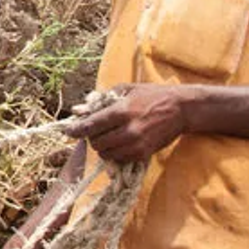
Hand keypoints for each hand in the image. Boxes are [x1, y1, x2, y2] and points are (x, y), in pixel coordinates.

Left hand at [65, 84, 188, 164]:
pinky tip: (121, 142)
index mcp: (122, 111)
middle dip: (92, 137)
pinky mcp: (143, 154)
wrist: (181, 109)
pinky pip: (119, 159)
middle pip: (96, 142)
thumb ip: (102, 99)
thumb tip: (79, 109)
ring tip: (110, 136)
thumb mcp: (127, 89)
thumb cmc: (152, 95)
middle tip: (96, 130)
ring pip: (106, 153)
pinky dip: (115, 153)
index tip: (67, 131)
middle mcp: (128, 130)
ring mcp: (136, 144)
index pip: (91, 125)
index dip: (76, 130)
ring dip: (103, 146)